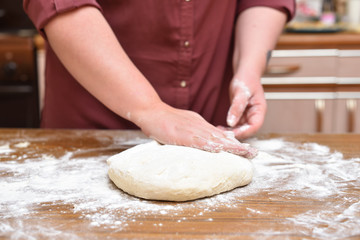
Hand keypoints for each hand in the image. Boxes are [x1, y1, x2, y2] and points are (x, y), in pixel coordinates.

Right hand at [135, 102, 257, 157]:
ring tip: (244, 153)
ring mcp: (192, 129)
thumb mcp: (184, 124)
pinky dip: (211, 147)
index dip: (233, 142)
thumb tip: (206, 142)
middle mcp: (199, 125)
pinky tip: (220, 151)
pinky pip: (199, 141)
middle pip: (222, 137)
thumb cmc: (165, 120)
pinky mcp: (183, 134)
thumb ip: (195, 132)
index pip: (220, 134)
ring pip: (215, 139)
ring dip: (230, 147)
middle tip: (253, 153)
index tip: (245, 149)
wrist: (150, 111)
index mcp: (200, 123)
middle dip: (238, 146)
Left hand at [224, 73, 266, 139]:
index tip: (231, 133)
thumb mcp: (241, 92)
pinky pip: (236, 126)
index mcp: (259, 110)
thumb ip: (237, 108)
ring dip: (231, 132)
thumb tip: (231, 123)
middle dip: (236, 134)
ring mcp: (248, 116)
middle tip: (222, 134)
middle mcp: (255, 115)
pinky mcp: (241, 116)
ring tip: (219, 131)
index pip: (255, 126)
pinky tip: (220, 127)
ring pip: (241, 130)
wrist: (245, 74)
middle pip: (248, 131)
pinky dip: (228, 128)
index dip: (244, 132)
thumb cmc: (246, 80)